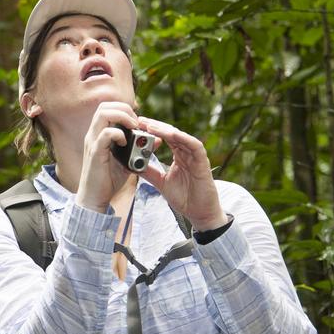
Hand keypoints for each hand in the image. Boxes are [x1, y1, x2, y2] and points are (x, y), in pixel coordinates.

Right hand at [76, 102, 141, 211]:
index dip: (124, 109)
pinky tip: (125, 143)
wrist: (95, 198)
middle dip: (124, 109)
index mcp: (98, 134)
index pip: (107, 108)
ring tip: (134, 128)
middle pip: (105, 106)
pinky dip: (119, 133)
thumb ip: (140, 150)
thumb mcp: (128, 162)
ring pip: (103, 114)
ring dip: (123, 117)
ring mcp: (92, 142)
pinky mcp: (95, 152)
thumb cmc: (108, 180)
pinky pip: (106, 133)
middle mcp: (93, 135)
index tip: (137, 121)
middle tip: (137, 122)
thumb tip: (157, 140)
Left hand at [135, 116, 227, 230]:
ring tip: (150, 126)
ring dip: (166, 130)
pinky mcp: (203, 162)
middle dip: (156, 126)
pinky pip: (195, 146)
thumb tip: (130, 164)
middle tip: (140, 120)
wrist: (199, 213)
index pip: (165, 138)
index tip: (137, 125)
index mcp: (179, 156)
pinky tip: (171, 134)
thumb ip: (148, 172)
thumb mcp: (160, 182)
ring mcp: (195, 157)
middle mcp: (187, 153)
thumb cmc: (184, 198)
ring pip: (181, 137)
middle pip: (172, 133)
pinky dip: (183, 138)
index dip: (152, 130)